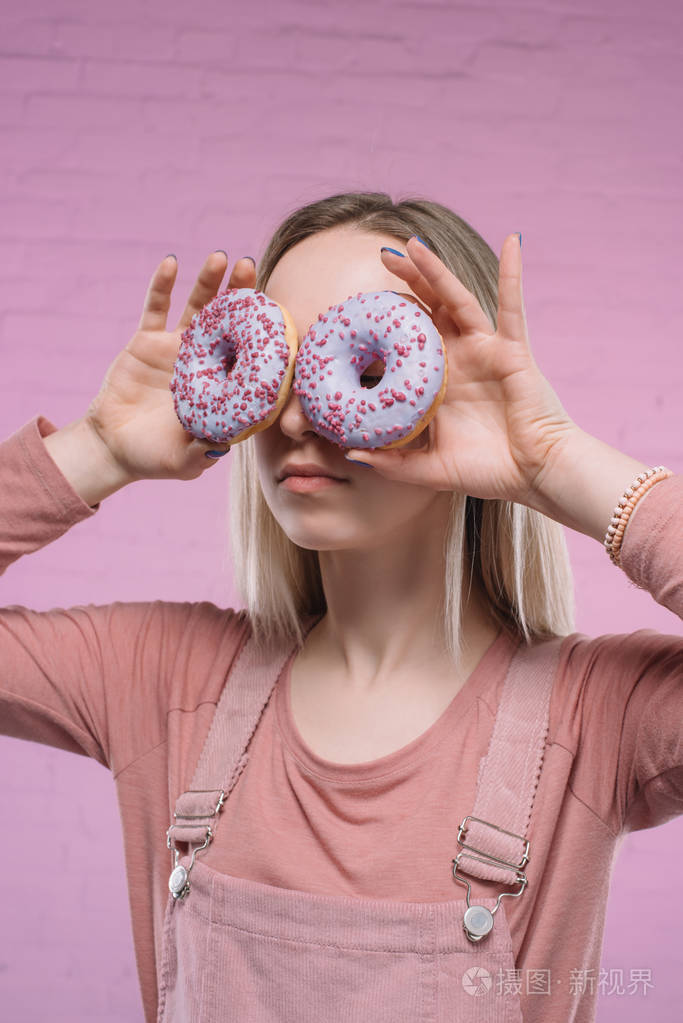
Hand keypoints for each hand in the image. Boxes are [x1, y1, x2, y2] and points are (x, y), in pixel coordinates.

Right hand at [84, 252, 255, 482]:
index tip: (277, 314)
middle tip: (251, 267)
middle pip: (228, 323)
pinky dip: (162, 285)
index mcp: (221, 388)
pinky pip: (155, 308)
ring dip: (208, 282)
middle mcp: (204, 362)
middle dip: (240, 295)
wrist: (113, 449)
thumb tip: (223, 442)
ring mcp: (176, 349)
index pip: (248, 356)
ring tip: (221, 257)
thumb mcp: (184, 461)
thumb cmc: (155, 459)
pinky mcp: (146, 342)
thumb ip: (202, 450)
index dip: (263, 336)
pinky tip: (172, 263)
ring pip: (197, 308)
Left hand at [345, 235, 577, 506]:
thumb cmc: (488, 471)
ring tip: (413, 244)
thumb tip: (352, 454)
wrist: (535, 475)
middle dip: (405, 282)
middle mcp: (459, 359)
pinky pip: (512, 306)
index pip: (405, 344)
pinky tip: (512, 241)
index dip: (382, 326)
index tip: (352, 310)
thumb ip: (392, 463)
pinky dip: (512, 273)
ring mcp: (485, 351)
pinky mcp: (512, 350)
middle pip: (427, 310)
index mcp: (438, 383)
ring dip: (435, 271)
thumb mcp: (429, 468)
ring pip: (456, 300)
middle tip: (382, 256)